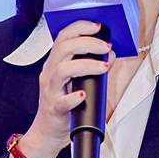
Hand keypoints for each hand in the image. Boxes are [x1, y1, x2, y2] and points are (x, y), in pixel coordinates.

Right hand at [26, 20, 115, 152]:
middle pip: (64, 48)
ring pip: (63, 70)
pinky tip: (83, 96)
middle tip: (105, 47)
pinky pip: (62, 101)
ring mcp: (50, 90)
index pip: (64, 36)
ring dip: (86, 65)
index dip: (80, 27)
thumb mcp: (77, 80)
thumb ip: (92, 66)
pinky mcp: (54, 108)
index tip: (98, 26)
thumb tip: (109, 54)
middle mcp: (50, 72)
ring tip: (103, 67)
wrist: (48, 131)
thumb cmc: (64, 103)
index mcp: (55, 62)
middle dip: (87, 43)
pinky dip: (74, 97)